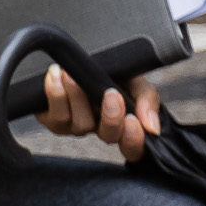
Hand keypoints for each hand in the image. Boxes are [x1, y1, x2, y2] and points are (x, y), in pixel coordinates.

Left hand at [39, 67, 161, 161]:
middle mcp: (100, 130)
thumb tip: (151, 128)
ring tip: (71, 74)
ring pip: (81, 125)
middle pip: (108, 136)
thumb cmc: (114, 73)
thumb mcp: (137, 82)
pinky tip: (55, 76)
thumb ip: (147, 102)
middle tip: (110, 93)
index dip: (134, 140)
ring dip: (77, 98)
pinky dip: (55, 95)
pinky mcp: (54, 121)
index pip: (133, 148)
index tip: (133, 120)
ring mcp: (76, 128)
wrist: (82, 58)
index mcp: (123, 126)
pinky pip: (56, 117)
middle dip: (111, 117)